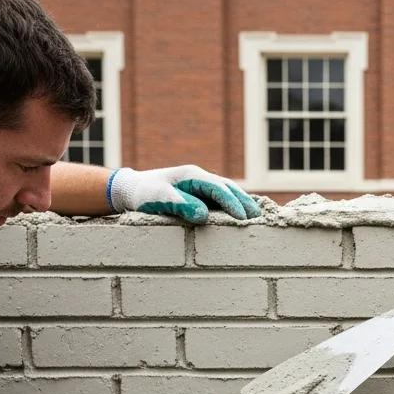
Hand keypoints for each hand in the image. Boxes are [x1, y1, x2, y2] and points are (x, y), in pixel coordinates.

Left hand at [108, 165, 260, 223]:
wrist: (133, 190)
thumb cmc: (145, 193)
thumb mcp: (159, 198)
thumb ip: (181, 205)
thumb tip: (203, 215)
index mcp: (193, 175)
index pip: (219, 189)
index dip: (233, 203)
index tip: (243, 218)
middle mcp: (201, 178)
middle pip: (230, 188)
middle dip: (245, 202)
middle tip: (259, 218)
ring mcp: (202, 187)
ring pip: (229, 193)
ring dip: (243, 204)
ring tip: (257, 217)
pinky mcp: (201, 196)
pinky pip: (222, 200)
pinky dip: (235, 206)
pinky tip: (244, 216)